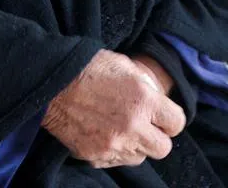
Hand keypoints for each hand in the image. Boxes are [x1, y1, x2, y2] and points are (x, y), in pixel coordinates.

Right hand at [43, 49, 186, 167]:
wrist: (51, 83)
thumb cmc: (87, 68)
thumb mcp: (124, 66)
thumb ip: (145, 85)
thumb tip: (157, 96)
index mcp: (143, 100)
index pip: (176, 123)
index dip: (171, 118)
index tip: (163, 115)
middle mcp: (132, 127)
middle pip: (163, 148)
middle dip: (158, 136)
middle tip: (146, 125)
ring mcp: (112, 145)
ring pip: (139, 158)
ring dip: (136, 146)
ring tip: (123, 129)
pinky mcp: (94, 156)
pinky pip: (115, 162)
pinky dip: (115, 151)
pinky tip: (106, 134)